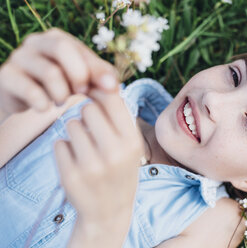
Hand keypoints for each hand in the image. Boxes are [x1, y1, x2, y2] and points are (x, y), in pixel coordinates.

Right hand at [0, 28, 117, 116]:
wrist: (24, 100)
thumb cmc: (59, 86)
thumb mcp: (83, 80)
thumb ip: (100, 79)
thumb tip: (114, 88)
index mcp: (57, 39)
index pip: (80, 48)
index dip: (97, 69)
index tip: (111, 89)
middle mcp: (36, 42)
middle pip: (61, 47)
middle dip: (79, 74)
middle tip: (83, 92)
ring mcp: (19, 58)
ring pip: (49, 71)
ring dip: (62, 92)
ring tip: (61, 102)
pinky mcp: (7, 77)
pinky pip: (30, 90)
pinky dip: (43, 102)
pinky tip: (45, 108)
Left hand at [54, 89, 143, 226]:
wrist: (109, 211)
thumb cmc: (121, 170)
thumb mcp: (130, 145)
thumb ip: (120, 117)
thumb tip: (103, 83)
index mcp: (132, 142)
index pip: (113, 99)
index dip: (100, 92)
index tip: (94, 94)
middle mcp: (114, 153)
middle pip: (88, 108)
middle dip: (87, 114)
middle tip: (92, 128)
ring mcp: (91, 165)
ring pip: (71, 124)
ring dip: (75, 130)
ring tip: (85, 147)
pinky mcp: (70, 175)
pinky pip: (59, 143)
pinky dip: (64, 148)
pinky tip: (76, 161)